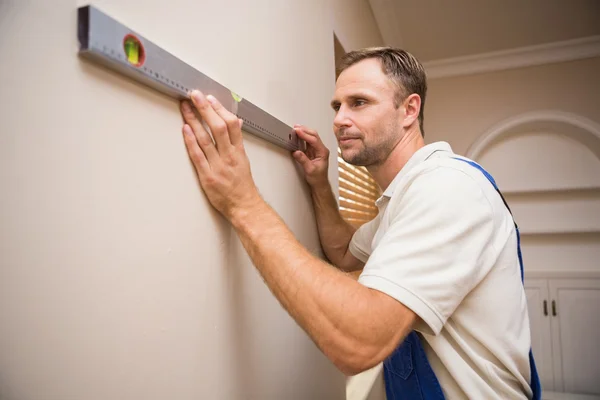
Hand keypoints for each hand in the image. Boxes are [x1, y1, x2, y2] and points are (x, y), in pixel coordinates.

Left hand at [180, 90, 260, 220]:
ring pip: (206, 139)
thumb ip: (237, 141)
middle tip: (195, 95)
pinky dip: (191, 141)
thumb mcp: (243, 159)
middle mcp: (229, 156)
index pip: (231, 124)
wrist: (244, 206)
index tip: (210, 98)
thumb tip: (236, 123)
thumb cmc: (243, 185)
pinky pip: (198, 156)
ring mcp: (218, 166)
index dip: (220, 109)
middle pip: (218, 127)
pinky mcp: (207, 176)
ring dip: (194, 120)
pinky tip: (185, 129)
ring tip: (185, 107)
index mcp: (238, 151)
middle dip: (205, 109)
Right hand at [292, 125, 329, 186]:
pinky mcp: (312, 151)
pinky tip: (298, 135)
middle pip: (314, 135)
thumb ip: (303, 160)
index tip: (298, 131)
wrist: (319, 183)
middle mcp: (321, 149)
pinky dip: (302, 137)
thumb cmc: (318, 178)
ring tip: (296, 129)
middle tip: (296, 127)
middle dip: (304, 130)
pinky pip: (307, 141)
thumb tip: (297, 152)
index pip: (314, 140)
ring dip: (303, 132)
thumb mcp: (310, 170)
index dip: (305, 135)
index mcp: (323, 152)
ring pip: (311, 137)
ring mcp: (317, 150)